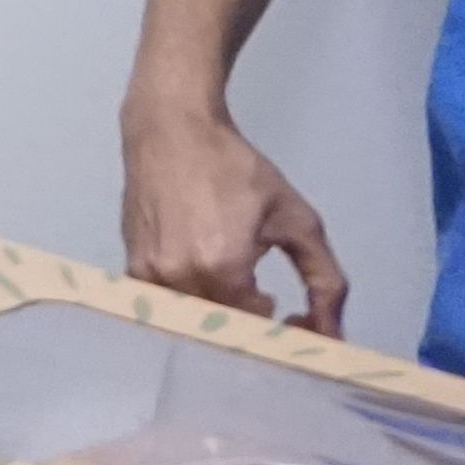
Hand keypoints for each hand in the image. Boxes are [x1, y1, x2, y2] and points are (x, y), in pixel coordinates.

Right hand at [119, 102, 347, 332]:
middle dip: (252, 325)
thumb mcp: (296, 219)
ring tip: (237, 283)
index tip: (292, 314)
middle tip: (269, 301)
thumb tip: (333, 334)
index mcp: (223, 268)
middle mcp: (180, 279)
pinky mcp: (131, 270)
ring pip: (194, 323)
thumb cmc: (236, 169)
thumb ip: (324, 279)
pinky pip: (167, 308)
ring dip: (220, 313)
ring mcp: (148, 277)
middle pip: (224, 332)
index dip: (281, 330)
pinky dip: (191, 302)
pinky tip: (204, 274)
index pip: (258, 331)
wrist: (171, 130)